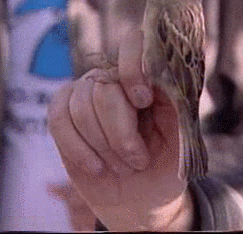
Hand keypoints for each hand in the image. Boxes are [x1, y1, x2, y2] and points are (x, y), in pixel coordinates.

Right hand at [48, 30, 193, 230]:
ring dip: (102, 145)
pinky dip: (77, 147)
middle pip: (104, 87)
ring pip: (81, 104)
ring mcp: (89, 95)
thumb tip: (161, 77)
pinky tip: (96, 167)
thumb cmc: (167, 166)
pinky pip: (58, 119)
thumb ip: (176, 105)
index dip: (133, 68)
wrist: (143, 198)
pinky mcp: (65, 115)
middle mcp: (117, 79)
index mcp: (150, 78)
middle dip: (120, 133)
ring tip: (121, 167)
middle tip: (138, 161)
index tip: (144, 100)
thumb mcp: (184, 138)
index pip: (134, 44)